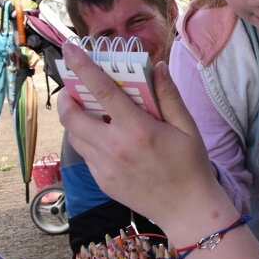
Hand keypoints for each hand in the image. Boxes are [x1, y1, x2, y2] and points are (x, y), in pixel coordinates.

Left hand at [57, 43, 222, 228]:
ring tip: (87, 110)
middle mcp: (114, 147)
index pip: (102, 91)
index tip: (70, 49)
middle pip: (74, 115)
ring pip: (74, 135)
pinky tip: (104, 136)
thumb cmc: (191, 164)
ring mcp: (104, 167)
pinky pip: (84, 153)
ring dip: (74, 118)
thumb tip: (157, 66)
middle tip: (74, 87)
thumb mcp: (187, 127)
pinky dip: (87, 138)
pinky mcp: (101, 180)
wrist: (186, 209)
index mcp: (137, 130)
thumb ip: (169, 96)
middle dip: (68, 96)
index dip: (83, 67)